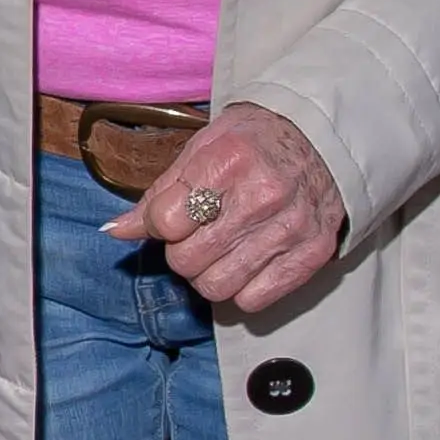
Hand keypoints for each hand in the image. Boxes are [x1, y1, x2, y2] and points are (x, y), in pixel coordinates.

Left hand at [107, 102, 345, 313]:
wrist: (323, 140)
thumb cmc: (255, 142)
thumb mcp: (202, 148)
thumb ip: (159, 194)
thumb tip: (116, 232)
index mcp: (229, 160)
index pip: (166, 221)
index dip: (159, 224)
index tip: (170, 217)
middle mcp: (262, 196)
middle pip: (187, 260)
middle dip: (181, 252)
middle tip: (196, 235)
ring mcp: (291, 228)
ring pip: (216, 287)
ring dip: (208, 274)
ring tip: (220, 250)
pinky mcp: (312, 254)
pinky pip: (253, 300)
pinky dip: (242, 288)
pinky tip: (247, 262)